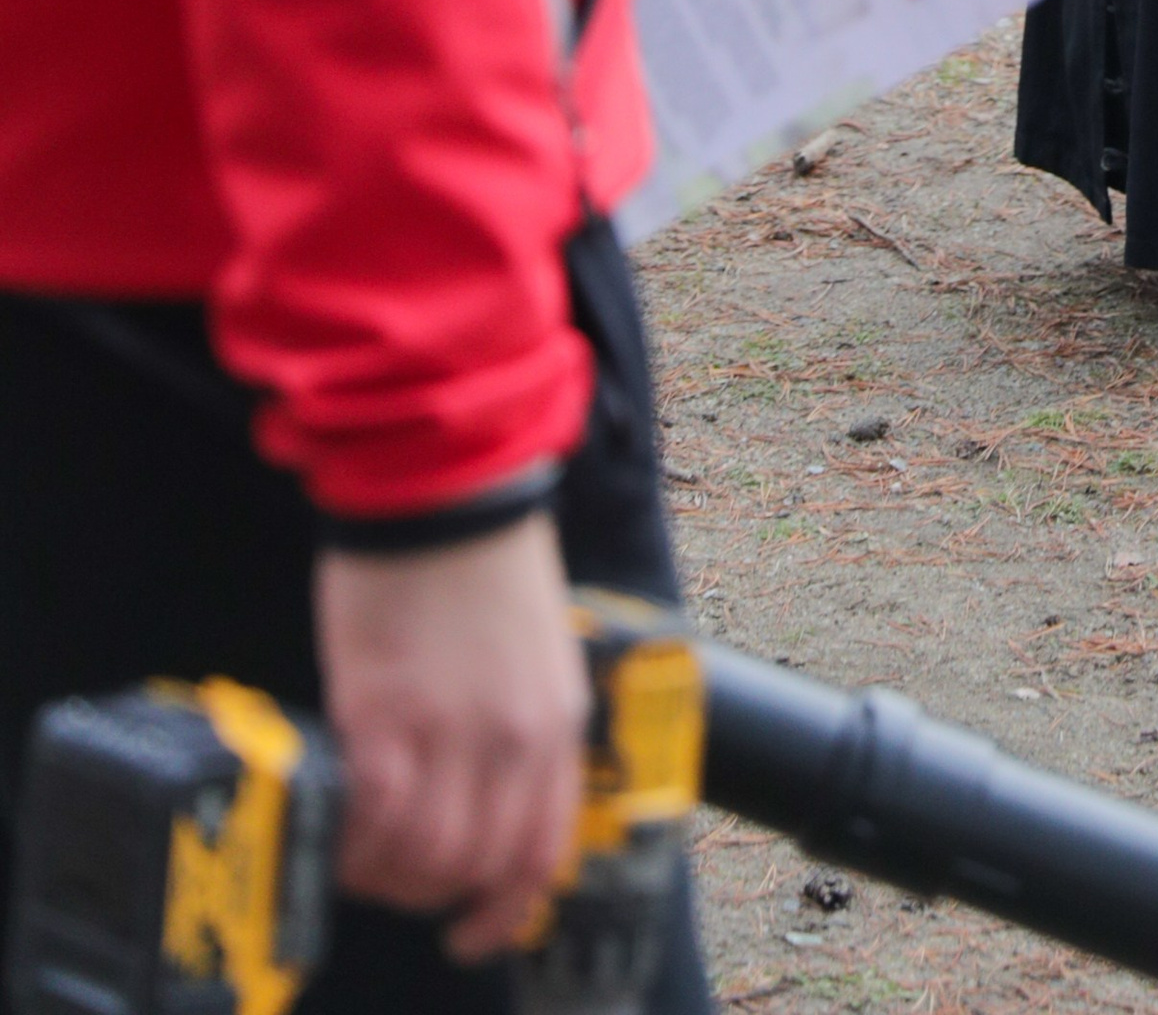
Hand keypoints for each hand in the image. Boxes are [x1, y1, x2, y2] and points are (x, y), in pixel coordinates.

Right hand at [317, 509, 585, 961]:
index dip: (505, 911)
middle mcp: (513, 739)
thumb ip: (519, 726)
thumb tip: (487, 799)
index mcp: (557, 720)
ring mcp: (450, 733)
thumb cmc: (483, 558)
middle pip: (474, 867)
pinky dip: (351, 843)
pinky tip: (339, 828)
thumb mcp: (534, 650)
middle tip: (399, 878)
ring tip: (362, 852)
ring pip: (421, 859)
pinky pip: (370, 822)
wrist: (441, 488)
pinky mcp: (383, 718)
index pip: (541, 853)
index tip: (474, 930)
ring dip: (386, 875)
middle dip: (433, 893)